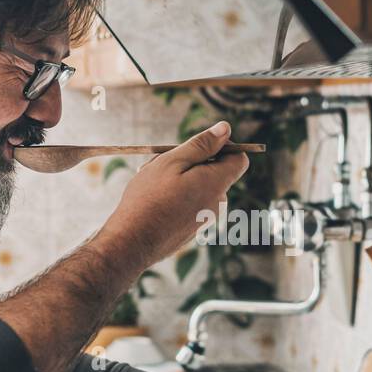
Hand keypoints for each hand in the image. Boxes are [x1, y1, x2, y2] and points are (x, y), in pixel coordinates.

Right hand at [98, 121, 248, 271]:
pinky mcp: (192, 229)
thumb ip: (201, 145)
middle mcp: (217, 204)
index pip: (239, 158)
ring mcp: (205, 219)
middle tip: (161, 161)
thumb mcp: (173, 162)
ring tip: (151, 181)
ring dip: (179, 178)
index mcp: (216, 184)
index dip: (224, 145)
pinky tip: (153, 199)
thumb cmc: (149, 198)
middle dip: (192, 161)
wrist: (132, 242)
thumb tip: (225, 129)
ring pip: (199, 186)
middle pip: (215, 171)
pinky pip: (191, 204)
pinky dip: (177, 196)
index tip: (199, 143)